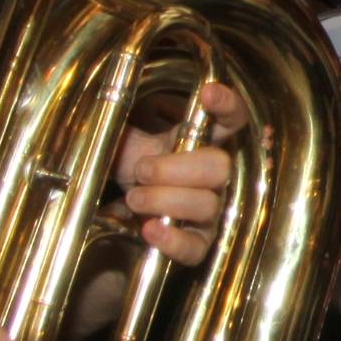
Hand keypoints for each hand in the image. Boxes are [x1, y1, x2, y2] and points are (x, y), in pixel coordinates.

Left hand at [110, 78, 245, 269]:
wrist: (121, 216)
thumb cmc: (132, 172)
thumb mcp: (127, 145)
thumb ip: (124, 128)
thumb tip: (107, 111)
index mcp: (202, 143)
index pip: (232, 120)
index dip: (228, 106)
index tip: (207, 93)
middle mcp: (215, 178)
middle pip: (220, 166)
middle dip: (177, 168)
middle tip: (141, 170)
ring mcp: (210, 213)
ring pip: (206, 204)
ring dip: (164, 199)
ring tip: (133, 198)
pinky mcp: (197, 244)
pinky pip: (195, 247)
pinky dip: (172, 239)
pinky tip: (150, 229)